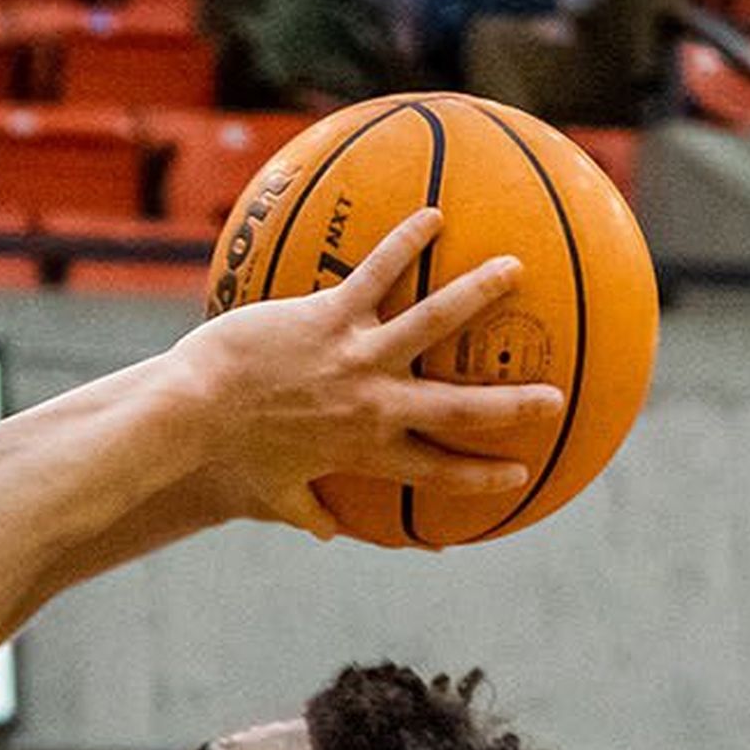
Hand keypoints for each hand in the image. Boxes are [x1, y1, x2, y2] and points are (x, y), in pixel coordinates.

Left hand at [171, 206, 563, 537]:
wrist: (194, 409)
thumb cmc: (228, 453)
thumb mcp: (273, 492)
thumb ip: (307, 511)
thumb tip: (326, 534)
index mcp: (363, 450)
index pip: (434, 469)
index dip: (479, 477)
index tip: (518, 475)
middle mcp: (371, 403)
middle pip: (457, 407)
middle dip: (510, 405)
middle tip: (554, 399)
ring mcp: (355, 356)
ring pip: (432, 322)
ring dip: (476, 294)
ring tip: (514, 269)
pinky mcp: (329, 314)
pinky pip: (378, 271)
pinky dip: (407, 243)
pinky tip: (433, 216)